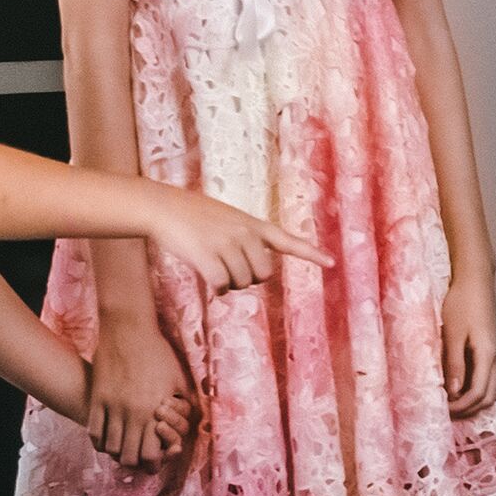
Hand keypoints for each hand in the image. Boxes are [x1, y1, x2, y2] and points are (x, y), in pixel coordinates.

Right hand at [87, 324, 193, 469]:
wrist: (129, 329)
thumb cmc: (158, 352)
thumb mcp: (179, 379)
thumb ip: (184, 403)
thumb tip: (192, 422)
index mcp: (155, 411)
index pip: (151, 455)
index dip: (154, 464)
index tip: (156, 461)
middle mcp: (132, 413)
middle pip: (129, 457)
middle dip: (136, 464)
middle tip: (139, 460)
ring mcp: (112, 406)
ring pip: (110, 447)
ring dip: (118, 453)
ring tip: (124, 450)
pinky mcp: (97, 398)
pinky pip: (94, 432)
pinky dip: (100, 442)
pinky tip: (107, 441)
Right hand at [140, 183, 324, 294]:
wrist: (163, 207)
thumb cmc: (194, 216)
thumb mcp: (229, 219)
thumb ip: (248, 241)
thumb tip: (256, 275)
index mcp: (253, 225)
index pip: (288, 240)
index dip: (311, 254)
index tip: (332, 263)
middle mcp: (245, 233)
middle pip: (263, 276)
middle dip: (248, 279)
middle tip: (227, 266)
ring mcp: (227, 243)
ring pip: (242, 283)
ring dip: (229, 283)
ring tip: (212, 264)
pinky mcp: (208, 255)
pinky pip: (222, 285)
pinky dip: (216, 288)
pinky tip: (206, 277)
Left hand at [441, 269, 495, 418]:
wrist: (476, 281)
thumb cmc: (461, 303)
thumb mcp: (452, 335)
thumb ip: (454, 365)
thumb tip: (453, 392)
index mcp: (489, 354)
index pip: (479, 393)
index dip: (461, 406)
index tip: (444, 408)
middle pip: (490, 396)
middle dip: (470, 407)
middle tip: (448, 409)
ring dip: (477, 400)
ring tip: (455, 400)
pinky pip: (495, 379)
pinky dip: (482, 389)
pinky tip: (465, 385)